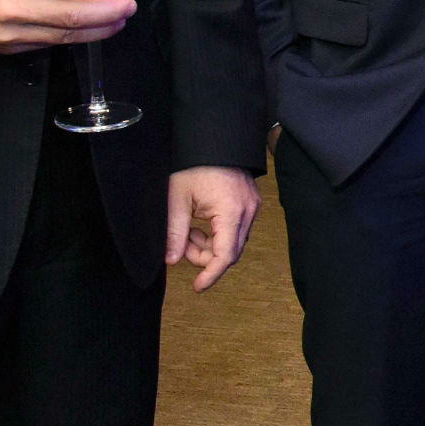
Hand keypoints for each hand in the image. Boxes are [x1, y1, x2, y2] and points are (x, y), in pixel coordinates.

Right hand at [0, 0, 132, 53]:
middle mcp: (12, 7)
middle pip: (69, 15)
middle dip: (107, 13)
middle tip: (130, 6)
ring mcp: (10, 33)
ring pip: (63, 36)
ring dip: (98, 30)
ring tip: (119, 20)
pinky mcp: (9, 49)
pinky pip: (48, 44)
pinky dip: (74, 37)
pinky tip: (91, 30)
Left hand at [165, 165, 259, 291]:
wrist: (214, 138)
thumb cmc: (195, 163)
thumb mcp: (178, 198)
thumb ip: (175, 232)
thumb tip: (171, 260)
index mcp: (231, 211)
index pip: (225, 256)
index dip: (211, 274)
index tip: (197, 287)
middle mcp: (248, 212)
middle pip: (230, 252)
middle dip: (204, 256)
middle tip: (181, 244)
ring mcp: (252, 207)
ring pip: (233, 242)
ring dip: (210, 245)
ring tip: (189, 229)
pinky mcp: (250, 203)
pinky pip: (236, 229)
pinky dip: (218, 234)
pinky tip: (201, 223)